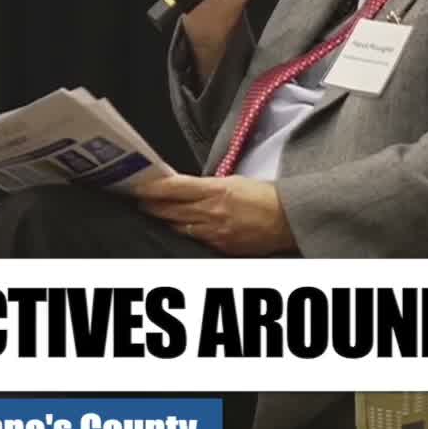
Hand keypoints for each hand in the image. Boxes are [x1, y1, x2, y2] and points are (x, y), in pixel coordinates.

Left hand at [135, 174, 295, 255]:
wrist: (288, 219)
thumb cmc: (265, 196)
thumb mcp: (235, 181)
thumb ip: (208, 186)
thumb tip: (185, 187)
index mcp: (216, 190)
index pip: (174, 188)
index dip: (153, 188)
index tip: (139, 185)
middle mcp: (212, 212)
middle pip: (169, 210)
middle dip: (151, 204)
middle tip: (138, 199)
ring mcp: (215, 233)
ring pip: (177, 227)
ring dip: (164, 219)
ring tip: (153, 212)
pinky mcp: (221, 247)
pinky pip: (195, 239)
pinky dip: (184, 231)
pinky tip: (178, 226)